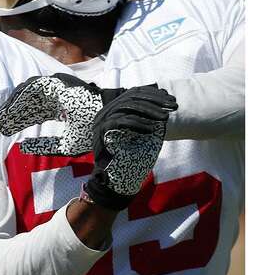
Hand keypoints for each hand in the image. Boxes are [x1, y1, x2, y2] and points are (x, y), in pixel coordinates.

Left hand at [0, 73, 114, 154]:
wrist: (108, 122)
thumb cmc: (92, 133)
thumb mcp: (65, 145)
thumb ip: (46, 146)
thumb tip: (24, 148)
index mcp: (62, 108)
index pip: (35, 112)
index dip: (20, 121)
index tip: (6, 130)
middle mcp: (58, 96)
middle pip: (30, 102)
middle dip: (13, 114)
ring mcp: (58, 88)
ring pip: (28, 92)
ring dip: (14, 104)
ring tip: (2, 118)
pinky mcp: (58, 83)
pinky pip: (33, 87)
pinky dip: (21, 98)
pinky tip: (12, 111)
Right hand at [82, 84, 175, 209]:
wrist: (117, 181)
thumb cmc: (133, 158)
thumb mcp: (147, 133)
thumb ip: (152, 117)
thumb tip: (164, 97)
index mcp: (115, 110)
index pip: (135, 93)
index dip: (155, 95)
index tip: (171, 99)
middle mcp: (106, 112)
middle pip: (132, 97)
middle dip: (156, 101)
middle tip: (173, 106)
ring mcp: (102, 120)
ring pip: (128, 106)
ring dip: (150, 111)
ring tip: (165, 118)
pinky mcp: (101, 131)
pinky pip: (121, 121)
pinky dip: (138, 124)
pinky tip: (153, 129)